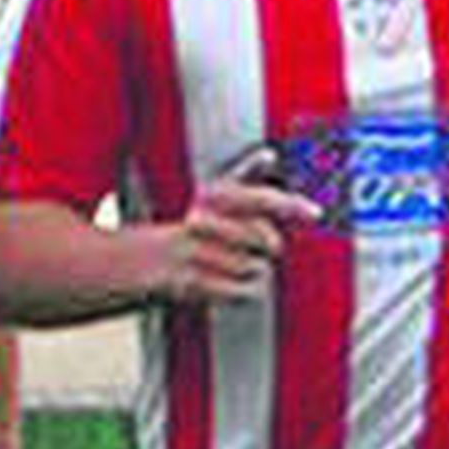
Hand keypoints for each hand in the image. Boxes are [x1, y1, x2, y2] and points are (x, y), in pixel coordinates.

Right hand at [159, 153, 319, 304]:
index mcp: (211, 197)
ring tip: (238, 267)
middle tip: (266, 248)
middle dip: (270, 245)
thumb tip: (269, 155)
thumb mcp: (208, 197)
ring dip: (256, 272)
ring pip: (255, 267)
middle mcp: (203, 221)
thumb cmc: (183, 230)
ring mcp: (195, 252)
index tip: (315, 212)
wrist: (133, 260)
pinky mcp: (190, 282)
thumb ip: (242, 175)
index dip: (289, 204)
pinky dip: (243, 292)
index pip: (256, 197)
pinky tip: (234, 286)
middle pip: (262, 236)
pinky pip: (239, 291)